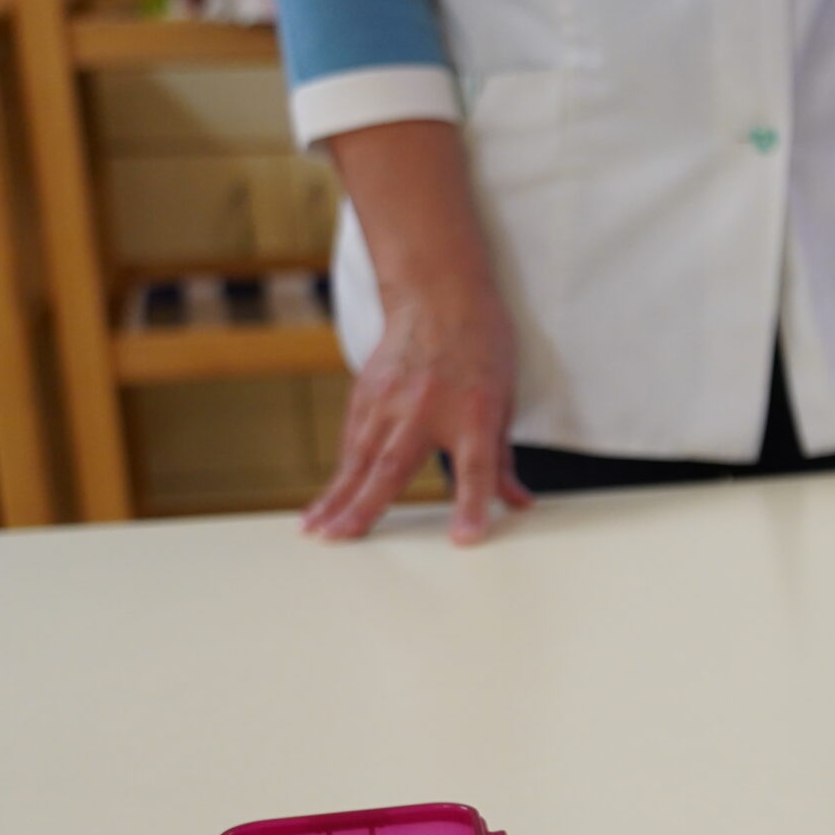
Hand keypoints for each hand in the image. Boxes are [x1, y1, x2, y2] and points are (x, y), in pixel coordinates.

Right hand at [303, 281, 529, 544]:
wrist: (438, 295)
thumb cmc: (480, 348)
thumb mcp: (503, 403)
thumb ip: (502, 460)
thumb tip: (517, 503)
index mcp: (474, 413)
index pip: (476, 468)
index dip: (472, 505)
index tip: (464, 539)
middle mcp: (427, 409)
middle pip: (392, 467)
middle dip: (364, 507)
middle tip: (340, 539)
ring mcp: (390, 400)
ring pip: (359, 456)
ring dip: (337, 495)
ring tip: (318, 529)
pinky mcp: (367, 393)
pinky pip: (352, 439)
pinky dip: (340, 471)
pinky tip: (328, 498)